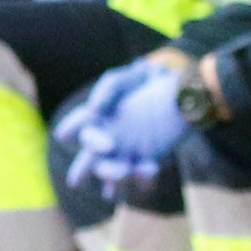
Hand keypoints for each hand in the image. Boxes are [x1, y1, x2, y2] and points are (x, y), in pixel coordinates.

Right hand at [59, 62, 188, 195]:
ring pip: (109, 170)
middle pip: (90, 156)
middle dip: (92, 164)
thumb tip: (92, 109)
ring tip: (127, 169)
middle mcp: (107, 136)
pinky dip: (142, 174)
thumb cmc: (152, 82)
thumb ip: (109, 87)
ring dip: (113, 173)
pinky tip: (152, 168)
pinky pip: (137, 173)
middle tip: (112, 152)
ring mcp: (124, 150)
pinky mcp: (144, 159)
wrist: (184, 96)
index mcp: (99, 115)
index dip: (72, 127)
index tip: (66, 134)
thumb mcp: (132, 77)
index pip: (80, 121)